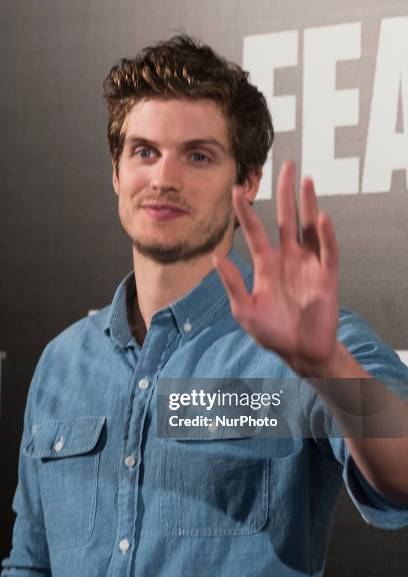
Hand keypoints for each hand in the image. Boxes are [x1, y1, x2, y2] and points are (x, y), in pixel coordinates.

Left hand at [214, 161, 338, 374]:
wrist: (300, 352)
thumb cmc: (272, 333)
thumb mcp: (245, 310)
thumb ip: (233, 284)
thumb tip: (217, 257)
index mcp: (267, 265)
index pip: (255, 232)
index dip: (246, 212)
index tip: (236, 190)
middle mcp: (288, 259)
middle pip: (286, 218)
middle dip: (285, 193)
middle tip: (286, 166)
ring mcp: (308, 265)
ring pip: (308, 227)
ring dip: (308, 204)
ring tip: (306, 180)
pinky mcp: (326, 275)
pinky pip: (327, 250)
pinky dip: (326, 235)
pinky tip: (322, 217)